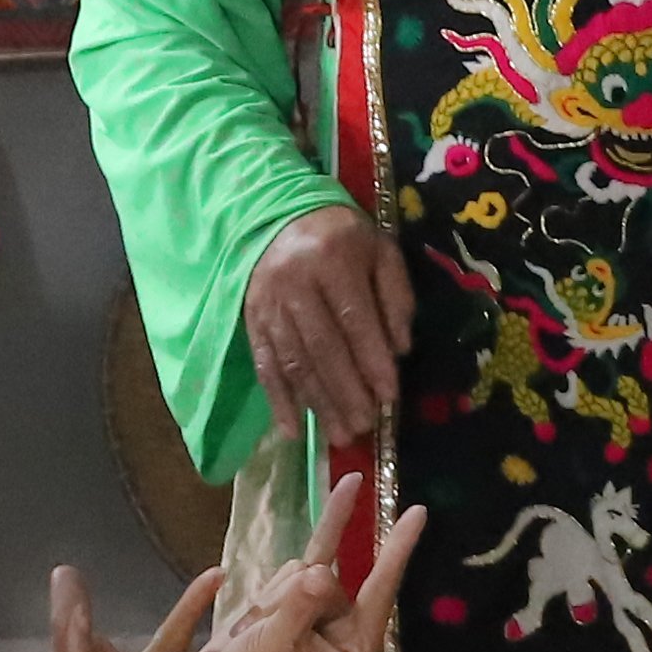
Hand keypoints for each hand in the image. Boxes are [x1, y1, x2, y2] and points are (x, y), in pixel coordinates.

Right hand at [177, 484, 422, 651]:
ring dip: (274, 596)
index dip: (398, 548)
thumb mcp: (272, 650)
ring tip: (254, 636)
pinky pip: (291, 573)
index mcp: (354, 650)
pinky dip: (271, 591)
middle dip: (291, 597)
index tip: (419, 511)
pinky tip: (253, 622)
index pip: (380, 589)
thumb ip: (299, 607)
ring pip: (304, 570)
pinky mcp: (295, 608)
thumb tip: (320, 569)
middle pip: (328, 577)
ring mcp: (319, 618)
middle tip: (266, 638)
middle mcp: (344, 631)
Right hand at [242, 204, 414, 437]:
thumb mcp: (380, 251)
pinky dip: (278, 401)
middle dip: (345, 391)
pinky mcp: (251, 321)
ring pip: (294, 361)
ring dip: (317, 403)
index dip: (372, 360)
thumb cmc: (342, 238)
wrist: (278, 217)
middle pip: (322, 346)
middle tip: (365, 425)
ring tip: (340, 435)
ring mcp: (268, 304)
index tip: (389, 395)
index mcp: (333, 260)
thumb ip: (395, 296)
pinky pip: (264, 365)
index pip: (354, 319)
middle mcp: (295, 283)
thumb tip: (400, 349)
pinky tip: (293, 429)